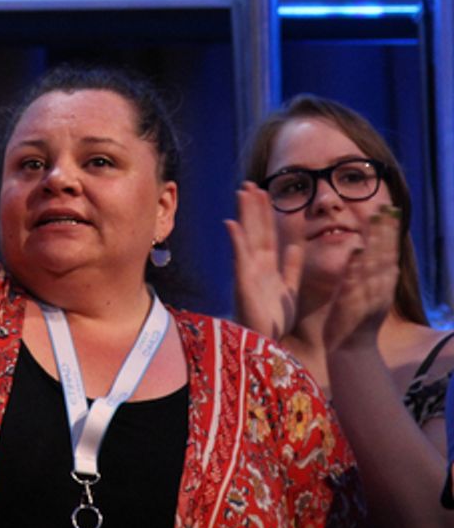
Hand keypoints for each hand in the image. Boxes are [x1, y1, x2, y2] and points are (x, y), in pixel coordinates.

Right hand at [224, 181, 303, 339]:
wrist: (267, 342)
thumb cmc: (275, 319)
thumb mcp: (290, 289)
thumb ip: (293, 268)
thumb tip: (295, 246)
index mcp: (269, 266)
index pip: (269, 233)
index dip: (267, 213)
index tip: (264, 192)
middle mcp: (257, 265)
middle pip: (257, 230)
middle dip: (254, 207)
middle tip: (249, 184)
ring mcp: (248, 272)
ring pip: (248, 237)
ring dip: (245, 215)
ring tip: (242, 193)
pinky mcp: (243, 282)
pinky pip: (240, 258)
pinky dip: (236, 241)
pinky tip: (232, 224)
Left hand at [324, 206, 399, 350]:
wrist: (351, 350)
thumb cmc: (354, 320)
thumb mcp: (365, 292)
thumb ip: (365, 273)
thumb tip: (364, 250)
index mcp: (382, 285)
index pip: (388, 253)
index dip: (389, 232)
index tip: (388, 211)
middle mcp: (379, 288)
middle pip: (384, 254)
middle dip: (385, 230)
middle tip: (386, 207)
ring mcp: (367, 295)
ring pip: (374, 265)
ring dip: (376, 242)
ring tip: (376, 222)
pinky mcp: (352, 304)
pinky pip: (356, 282)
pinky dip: (358, 268)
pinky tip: (359, 252)